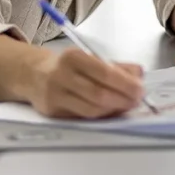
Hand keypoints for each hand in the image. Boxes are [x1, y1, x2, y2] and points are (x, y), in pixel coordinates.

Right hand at [27, 48, 145, 118]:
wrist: (34, 74)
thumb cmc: (69, 66)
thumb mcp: (90, 58)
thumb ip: (116, 65)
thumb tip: (139, 74)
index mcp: (73, 57)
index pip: (104, 72)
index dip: (125, 83)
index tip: (140, 89)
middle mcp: (61, 75)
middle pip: (98, 94)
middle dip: (122, 99)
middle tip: (137, 100)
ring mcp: (55, 95)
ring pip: (91, 109)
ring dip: (114, 110)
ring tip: (126, 105)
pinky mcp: (53, 112)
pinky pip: (82, 117)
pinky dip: (101, 116)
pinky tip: (111, 111)